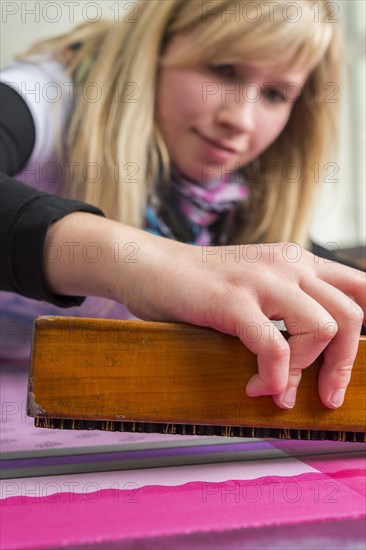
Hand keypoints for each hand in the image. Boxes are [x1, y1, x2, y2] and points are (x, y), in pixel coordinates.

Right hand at [128, 240, 364, 409]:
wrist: (149, 266)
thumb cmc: (199, 284)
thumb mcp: (255, 284)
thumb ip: (286, 304)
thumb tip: (315, 353)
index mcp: (296, 261)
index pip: (359, 287)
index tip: (347, 362)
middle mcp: (287, 265)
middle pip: (351, 315)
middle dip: (342, 366)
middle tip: (326, 395)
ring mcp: (261, 280)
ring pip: (323, 330)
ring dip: (305, 372)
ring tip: (278, 390)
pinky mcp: (233, 300)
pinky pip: (275, 348)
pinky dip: (273, 378)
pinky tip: (255, 387)